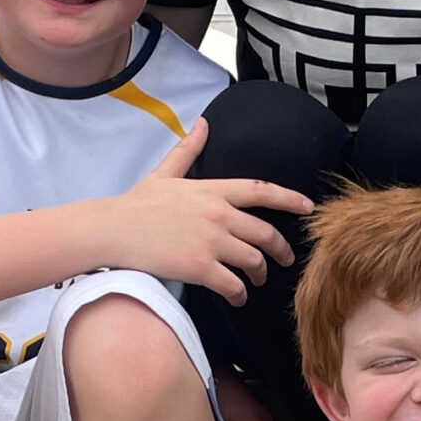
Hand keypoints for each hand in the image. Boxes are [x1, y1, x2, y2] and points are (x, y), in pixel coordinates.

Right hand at [97, 120, 314, 304]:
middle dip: (281, 249)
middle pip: (265, 233)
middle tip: (286, 259)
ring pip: (254, 261)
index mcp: (213, 190)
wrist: (112, 230)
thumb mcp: (166, 172)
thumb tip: (203, 123)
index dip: (290, 199)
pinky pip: (233, 285)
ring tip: (257, 281)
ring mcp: (210, 242)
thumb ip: (189, 148)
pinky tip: (237, 297)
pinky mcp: (199, 267)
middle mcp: (218, 214)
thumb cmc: (136, 203)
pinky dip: (240, 294)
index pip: (261, 191)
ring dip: (260, 274)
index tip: (308, 207)